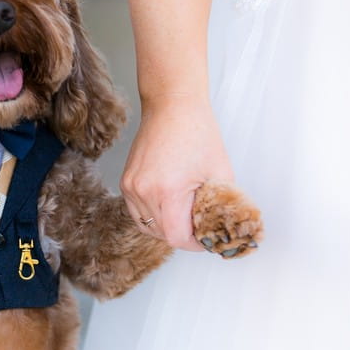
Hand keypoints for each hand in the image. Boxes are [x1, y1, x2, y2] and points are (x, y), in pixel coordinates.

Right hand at [121, 94, 232, 250]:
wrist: (172, 106)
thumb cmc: (197, 133)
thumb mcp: (220, 172)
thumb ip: (220, 205)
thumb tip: (223, 227)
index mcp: (167, 190)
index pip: (176, 237)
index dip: (195, 244)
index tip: (206, 240)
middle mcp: (143, 191)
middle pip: (160, 234)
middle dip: (182, 236)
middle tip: (200, 229)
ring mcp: (130, 186)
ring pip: (146, 225)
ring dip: (165, 227)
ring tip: (184, 218)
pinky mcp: (126, 180)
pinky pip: (137, 211)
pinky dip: (152, 215)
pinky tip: (168, 207)